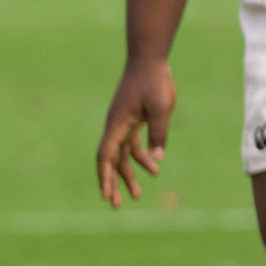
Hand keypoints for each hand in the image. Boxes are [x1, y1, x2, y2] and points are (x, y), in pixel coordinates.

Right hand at [94, 58, 174, 204]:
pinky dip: (140, 158)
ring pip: (122, 156)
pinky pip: (131, 145)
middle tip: (116, 205)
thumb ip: (158, 134)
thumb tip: (157, 160)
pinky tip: (153, 168)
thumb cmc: (154, 82)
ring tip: (137, 195)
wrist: (149, 60)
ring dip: (128, 174)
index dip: (105, 177)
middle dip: (113, 183)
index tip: (106, 195)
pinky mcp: (131, 122)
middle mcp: (115, 128)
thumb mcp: (160, 108)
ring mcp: (122, 125)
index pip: (106, 156)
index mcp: (117, 125)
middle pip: (111, 161)